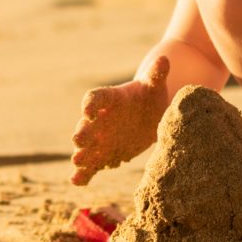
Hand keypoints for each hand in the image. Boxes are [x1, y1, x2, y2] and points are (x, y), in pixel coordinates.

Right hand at [71, 56, 171, 185]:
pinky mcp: (102, 155)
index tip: (88, 109)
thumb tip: (164, 60)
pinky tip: (76, 181)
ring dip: (81, 154)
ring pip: (86, 147)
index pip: (96, 97)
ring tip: (78, 162)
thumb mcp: (154, 85)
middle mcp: (99, 119)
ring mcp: (99, 139)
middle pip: (86, 124)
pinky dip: (83, 173)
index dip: (91, 103)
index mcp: (110, 99)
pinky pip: (90, 165)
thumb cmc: (149, 96)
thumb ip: (157, 74)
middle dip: (82, 132)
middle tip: (79, 141)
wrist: (148, 116)